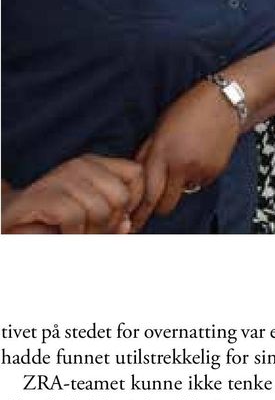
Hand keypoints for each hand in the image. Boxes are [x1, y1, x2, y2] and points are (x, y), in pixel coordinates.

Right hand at [2, 155, 143, 234]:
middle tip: (91, 231)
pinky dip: (72, 233)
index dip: (135, 202)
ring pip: (101, 210)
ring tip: (75, 233)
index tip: (119, 221)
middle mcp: (80, 165)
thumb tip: (128, 223)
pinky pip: (75, 216)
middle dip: (111, 223)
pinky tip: (61, 232)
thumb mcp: (93, 221)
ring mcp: (60, 177)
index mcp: (96, 165)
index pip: (137, 174)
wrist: (13, 224)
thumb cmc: (58, 223)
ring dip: (90, 233)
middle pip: (121, 196)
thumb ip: (115, 221)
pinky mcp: (45, 194)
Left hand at [132, 81, 240, 230]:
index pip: (147, 194)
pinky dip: (196, 176)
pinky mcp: (215, 172)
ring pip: (183, 193)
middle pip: (165, 205)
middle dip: (158, 207)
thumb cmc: (187, 111)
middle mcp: (180, 166)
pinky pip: (199, 184)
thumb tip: (135, 179)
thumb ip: (146, 155)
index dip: (138, 213)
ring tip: (184, 160)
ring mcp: (200, 171)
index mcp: (162, 153)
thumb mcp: (159, 129)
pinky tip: (198, 156)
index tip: (132, 224)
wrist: (224, 104)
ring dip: (179, 186)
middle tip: (154, 203)